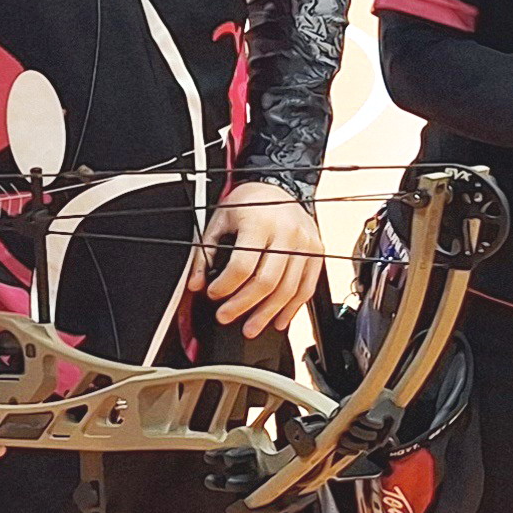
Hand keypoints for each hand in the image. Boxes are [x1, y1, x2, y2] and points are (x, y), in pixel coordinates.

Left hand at [191, 179, 323, 339]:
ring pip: (288, 289)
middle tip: (226, 317)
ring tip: (251, 327)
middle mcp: (287, 232)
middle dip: (244, 306)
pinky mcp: (316, 251)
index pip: (242, 265)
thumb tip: (196, 284)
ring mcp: (305, 242)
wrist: (279, 185)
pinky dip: (293, 308)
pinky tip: (279, 320)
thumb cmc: (249, 202)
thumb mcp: (219, 220)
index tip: (213, 294)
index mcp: (260, 222)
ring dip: (268, 314)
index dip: (225, 286)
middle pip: (266, 281)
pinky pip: (307, 287)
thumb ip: (205, 253)